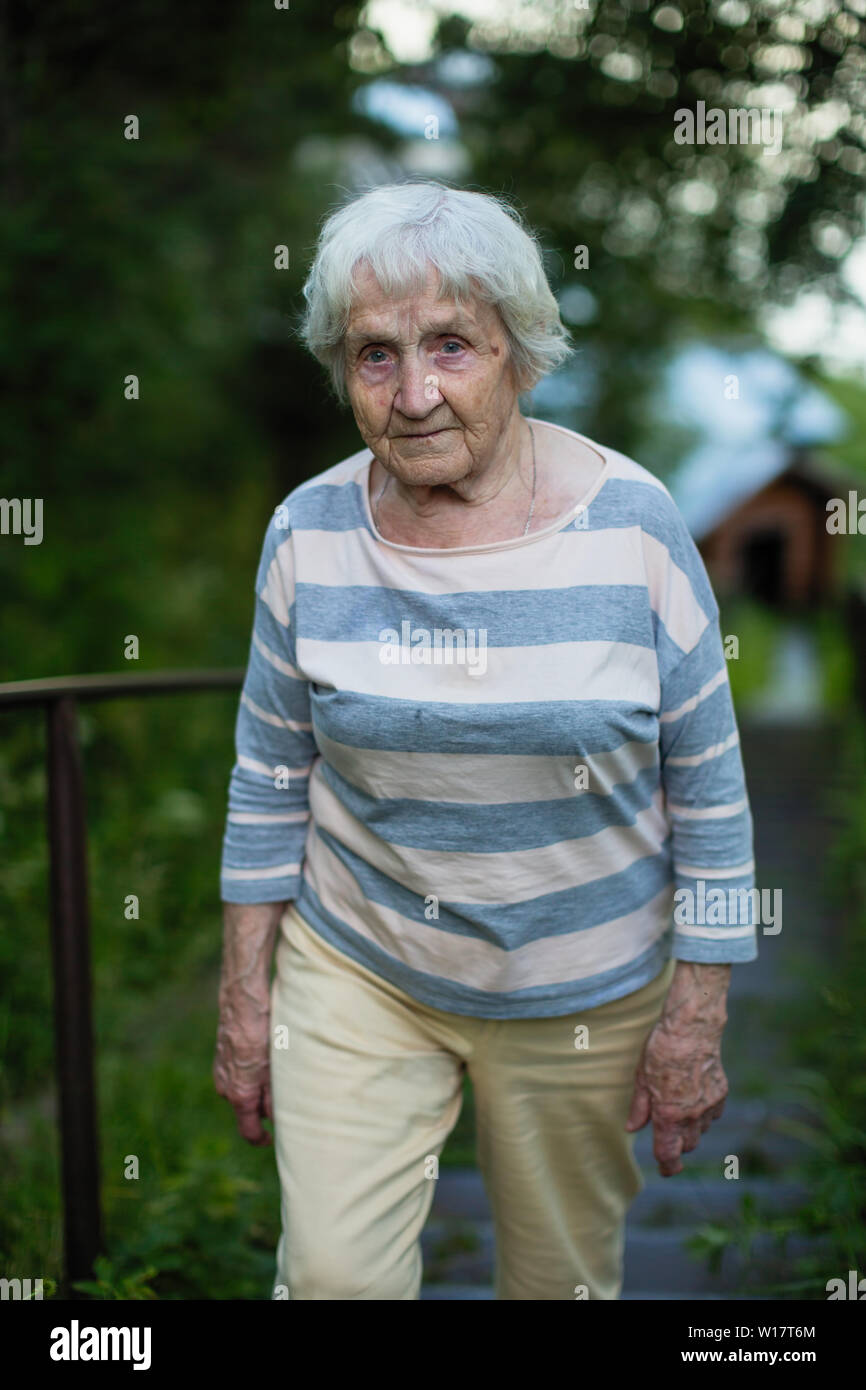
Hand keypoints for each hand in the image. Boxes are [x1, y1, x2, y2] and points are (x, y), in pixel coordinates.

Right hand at [213, 990, 273, 1146]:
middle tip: (283, 1087)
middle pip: (248, 1107)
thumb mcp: (275, 1070)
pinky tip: (264, 1054)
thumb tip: (276, 1119)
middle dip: (265, 1103)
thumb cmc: (263, 1035)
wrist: (243, 1002)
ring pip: (245, 1088)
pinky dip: (251, 1071)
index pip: (248, 1130)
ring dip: (259, 1085)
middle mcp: (225, 1086)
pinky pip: (239, 1073)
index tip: (272, 1140)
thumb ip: (275, 1099)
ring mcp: (221, 1071)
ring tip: (275, 1065)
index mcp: (239, 1095)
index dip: (261, 1139)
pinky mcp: (222, 1056)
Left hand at [625, 962, 729, 1175]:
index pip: (669, 1154)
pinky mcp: (721, 1093)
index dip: (667, 1166)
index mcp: (668, 1115)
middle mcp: (691, 1116)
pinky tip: (695, 1098)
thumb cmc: (661, 1050)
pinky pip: (714, 1114)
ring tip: (679, 1110)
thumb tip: (632, 1128)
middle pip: (687, 1145)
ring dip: (690, 1129)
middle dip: (677, 1145)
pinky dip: (704, 1113)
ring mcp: (709, 1106)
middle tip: (667, 1135)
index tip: (665, 1170)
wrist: (691, 1028)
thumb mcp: (641, 1078)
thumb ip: (639, 1107)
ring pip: (701, 1131)